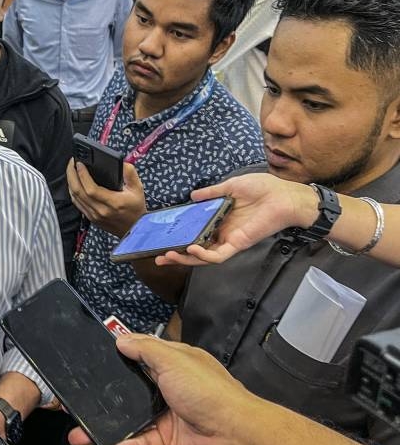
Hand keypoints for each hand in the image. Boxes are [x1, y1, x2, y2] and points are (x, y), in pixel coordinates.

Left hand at [67, 160, 146, 237]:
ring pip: (75, 198)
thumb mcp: (137, 188)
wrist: (135, 228)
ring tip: (72, 170)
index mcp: (113, 203)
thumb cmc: (136, 209)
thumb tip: (120, 162)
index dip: (82, 175)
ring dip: (70, 182)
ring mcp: (94, 216)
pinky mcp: (91, 218)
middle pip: (78, 192)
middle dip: (71, 175)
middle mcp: (101, 210)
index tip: (79, 163)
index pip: (91, 189)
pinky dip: (73, 192)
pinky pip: (77, 204)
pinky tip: (73, 184)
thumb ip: (129, 173)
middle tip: (71, 163)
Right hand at [67, 333, 260, 444]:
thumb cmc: (209, 392)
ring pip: (130, 420)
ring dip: (108, 426)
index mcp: (173, 364)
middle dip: (104, 397)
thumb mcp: (174, 360)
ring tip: (81, 434)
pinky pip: (143, 443)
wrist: (235, 435)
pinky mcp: (168, 440)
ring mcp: (167, 415)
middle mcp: (169, 388)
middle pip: (130, 391)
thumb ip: (146, 349)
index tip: (93, 359)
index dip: (119, 356)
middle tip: (78, 402)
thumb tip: (121, 339)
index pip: (141, 356)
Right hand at [154, 174, 314, 266]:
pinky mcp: (238, 244)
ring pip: (203, 257)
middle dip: (177, 255)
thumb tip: (192, 196)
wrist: (285, 196)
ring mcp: (229, 240)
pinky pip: (218, 255)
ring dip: (185, 258)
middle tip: (159, 257)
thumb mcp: (231, 186)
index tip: (163, 237)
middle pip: (196, 249)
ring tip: (169, 256)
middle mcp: (222, 233)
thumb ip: (211, 193)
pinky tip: (191, 249)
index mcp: (219, 219)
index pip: (196, 232)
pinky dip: (203, 255)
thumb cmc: (264, 188)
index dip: (180, 236)